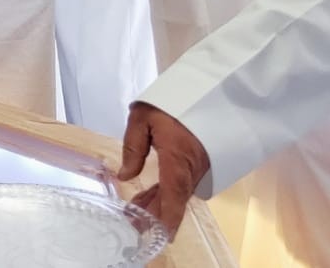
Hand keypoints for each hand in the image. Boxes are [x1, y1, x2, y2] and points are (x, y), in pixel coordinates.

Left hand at [119, 102, 211, 234]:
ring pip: (175, 196)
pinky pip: (177, 186)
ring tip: (132, 217)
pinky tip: (146, 200)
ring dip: (156, 208)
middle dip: (155, 218)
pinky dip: (162, 196)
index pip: (174, 194)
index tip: (161, 236)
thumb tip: (125, 176)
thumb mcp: (143, 117)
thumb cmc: (173, 102)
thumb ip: (133, 146)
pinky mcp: (193, 165)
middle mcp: (190, 169)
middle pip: (173, 201)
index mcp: (178, 157)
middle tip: (132, 228)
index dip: (168, 217)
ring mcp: (194, 169)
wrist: (205, 92)